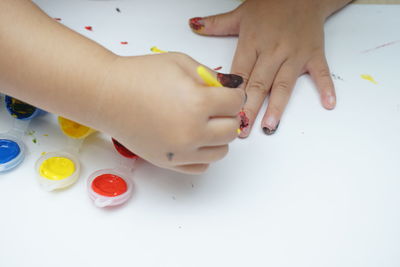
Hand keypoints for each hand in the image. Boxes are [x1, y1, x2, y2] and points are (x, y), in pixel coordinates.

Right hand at [96, 53, 244, 173]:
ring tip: (205, 124)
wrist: (107, 94)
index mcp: (198, 103)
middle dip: (229, 116)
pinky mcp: (168, 161)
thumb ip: (210, 77)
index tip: (228, 94)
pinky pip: (202, 166)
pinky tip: (194, 140)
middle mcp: (192, 131)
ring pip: (221, 151)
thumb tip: (230, 89)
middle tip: (217, 108)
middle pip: (232, 130)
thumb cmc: (139, 75)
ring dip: (219, 137)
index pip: (236, 103)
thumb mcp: (181, 63)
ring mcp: (180, 150)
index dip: (234, 95)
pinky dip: (204, 154)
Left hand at [189, 0, 349, 136]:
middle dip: (250, 108)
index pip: (240, 74)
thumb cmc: (271, 4)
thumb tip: (193, 25)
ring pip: (284, 84)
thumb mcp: (241, 13)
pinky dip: (326, 87)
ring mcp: (294, 54)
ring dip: (277, 106)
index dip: (232, 95)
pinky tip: (328, 103)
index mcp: (252, 43)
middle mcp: (273, 51)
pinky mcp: (313, 54)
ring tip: (269, 126)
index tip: (224, 113)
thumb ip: (217, 24)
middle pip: (259, 84)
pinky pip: (321, 72)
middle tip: (242, 129)